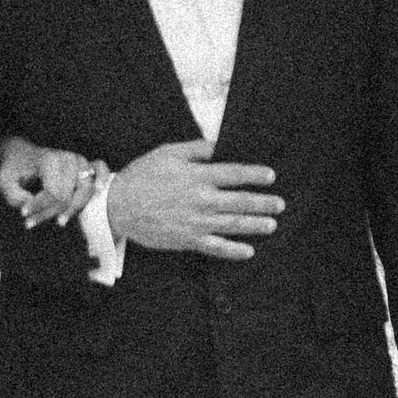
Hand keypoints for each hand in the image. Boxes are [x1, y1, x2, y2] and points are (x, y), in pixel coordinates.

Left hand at [0, 137, 101, 229]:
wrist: (21, 151)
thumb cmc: (14, 167)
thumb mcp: (5, 180)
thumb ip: (14, 195)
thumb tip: (30, 207)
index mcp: (49, 159)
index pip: (53, 193)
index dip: (39, 208)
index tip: (23, 215)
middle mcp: (67, 158)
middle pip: (67, 196)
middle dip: (49, 213)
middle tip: (31, 223)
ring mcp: (79, 160)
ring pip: (85, 190)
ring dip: (73, 208)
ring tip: (59, 222)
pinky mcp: (85, 162)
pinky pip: (100, 168)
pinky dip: (102, 178)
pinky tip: (98, 190)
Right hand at [105, 140, 282, 261]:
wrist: (118, 205)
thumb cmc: (142, 176)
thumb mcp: (167, 153)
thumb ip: (196, 149)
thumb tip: (218, 145)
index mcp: (197, 176)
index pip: (234, 174)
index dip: (255, 175)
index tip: (270, 176)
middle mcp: (201, 200)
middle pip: (240, 201)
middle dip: (263, 203)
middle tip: (280, 204)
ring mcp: (196, 222)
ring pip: (233, 225)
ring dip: (255, 225)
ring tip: (272, 224)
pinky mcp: (188, 240)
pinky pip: (216, 247)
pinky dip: (233, 250)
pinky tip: (248, 251)